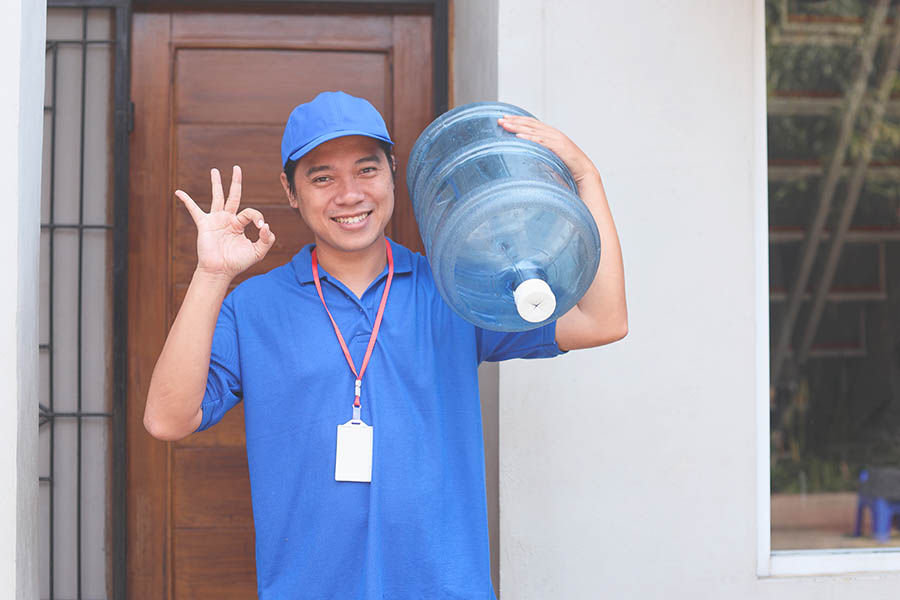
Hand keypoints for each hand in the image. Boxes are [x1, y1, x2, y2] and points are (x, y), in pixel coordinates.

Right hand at [175, 165, 275, 280]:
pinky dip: (187, 201)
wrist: (220, 271)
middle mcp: (228, 219)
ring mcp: (215, 220)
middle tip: (237, 168)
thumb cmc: (238, 263)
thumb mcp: (258, 252)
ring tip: (215, 170)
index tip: (261, 227)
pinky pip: (194, 210)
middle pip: (233, 196)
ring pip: (217, 197)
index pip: (251, 212)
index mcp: (240, 224)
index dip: (258, 217)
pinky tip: (179, 192)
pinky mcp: (204, 224)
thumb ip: (267, 240)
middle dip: (235, 182)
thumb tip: (267, 225)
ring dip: (216, 183)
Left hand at [498, 115, 599, 185]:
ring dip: (518, 127)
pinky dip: (530, 138)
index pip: (531, 123)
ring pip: (534, 130)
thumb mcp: (551, 154)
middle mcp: (553, 133)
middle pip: (530, 124)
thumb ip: (540, 150)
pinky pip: (541, 141)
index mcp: (550, 133)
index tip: (505, 117)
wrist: (583, 170)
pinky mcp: (558, 146)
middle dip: (514, 121)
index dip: (518, 119)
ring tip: (506, 125)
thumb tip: (526, 152)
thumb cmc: (567, 165)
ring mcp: (556, 138)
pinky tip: (519, 136)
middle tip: (500, 120)